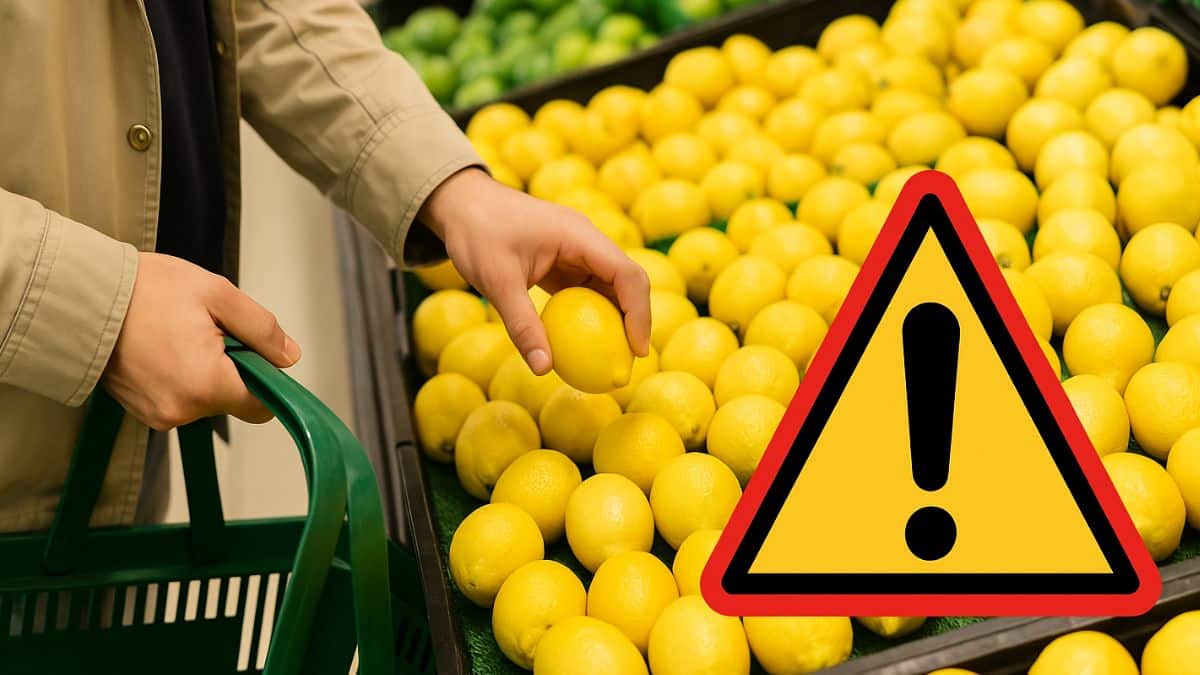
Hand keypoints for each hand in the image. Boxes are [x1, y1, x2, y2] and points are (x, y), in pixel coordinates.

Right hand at [102, 252, 301, 429]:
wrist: (79, 296)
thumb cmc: (145, 290)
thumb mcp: (217, 295)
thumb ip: (261, 329)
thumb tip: (288, 357)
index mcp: (206, 386)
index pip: (261, 407)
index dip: (266, 378)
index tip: (254, 351)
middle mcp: (182, 411)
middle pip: (231, 399)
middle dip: (230, 367)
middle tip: (205, 329)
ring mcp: (157, 414)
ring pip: (204, 397)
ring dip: (203, 370)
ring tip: (177, 334)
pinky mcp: (140, 410)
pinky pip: (178, 397)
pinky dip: (179, 375)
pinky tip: (161, 346)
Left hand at [418, 168, 650, 374]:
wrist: (460, 202)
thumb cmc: (476, 233)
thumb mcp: (496, 281)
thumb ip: (522, 325)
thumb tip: (543, 369)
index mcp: (579, 235)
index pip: (627, 274)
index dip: (639, 313)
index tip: (637, 350)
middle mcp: (586, 240)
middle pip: (627, 280)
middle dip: (635, 320)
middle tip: (628, 362)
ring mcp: (577, 249)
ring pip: (611, 286)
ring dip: (616, 319)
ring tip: (612, 358)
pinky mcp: (565, 259)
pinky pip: (588, 289)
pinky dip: (591, 314)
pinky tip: (584, 343)